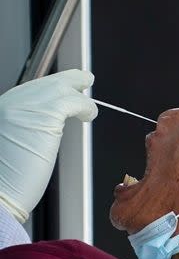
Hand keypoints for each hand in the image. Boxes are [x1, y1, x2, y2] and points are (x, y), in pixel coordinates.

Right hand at [0, 70, 97, 222]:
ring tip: (90, 106)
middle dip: (68, 81)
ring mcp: (27, 105)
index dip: (50, 88)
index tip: (66, 88)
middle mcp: (11, 102)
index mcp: (3, 108)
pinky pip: (74, 101)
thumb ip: (25, 129)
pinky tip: (88, 115)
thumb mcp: (11, 144)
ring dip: (80, 94)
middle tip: (84, 80)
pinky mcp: (45, 114)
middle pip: (46, 82)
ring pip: (62, 87)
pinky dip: (86, 107)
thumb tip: (44, 126)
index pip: (31, 89)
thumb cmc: (6, 178)